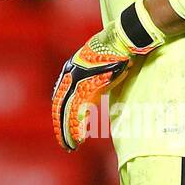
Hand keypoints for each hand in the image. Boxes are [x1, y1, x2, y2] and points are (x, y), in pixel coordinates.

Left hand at [51, 1, 165, 151]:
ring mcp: (78, 80)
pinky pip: (79, 112)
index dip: (62, 114)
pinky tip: (78, 139)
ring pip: (67, 112)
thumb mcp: (100, 64)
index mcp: (70, 70)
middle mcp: (70, 75)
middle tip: (65, 144)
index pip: (61, 97)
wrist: (123, 38)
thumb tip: (98, 88)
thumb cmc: (117, 50)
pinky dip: (78, 127)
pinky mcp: (89, 86)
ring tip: (70, 146)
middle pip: (60, 107)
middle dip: (62, 127)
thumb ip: (95, 78)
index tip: (63, 127)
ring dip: (68, 131)